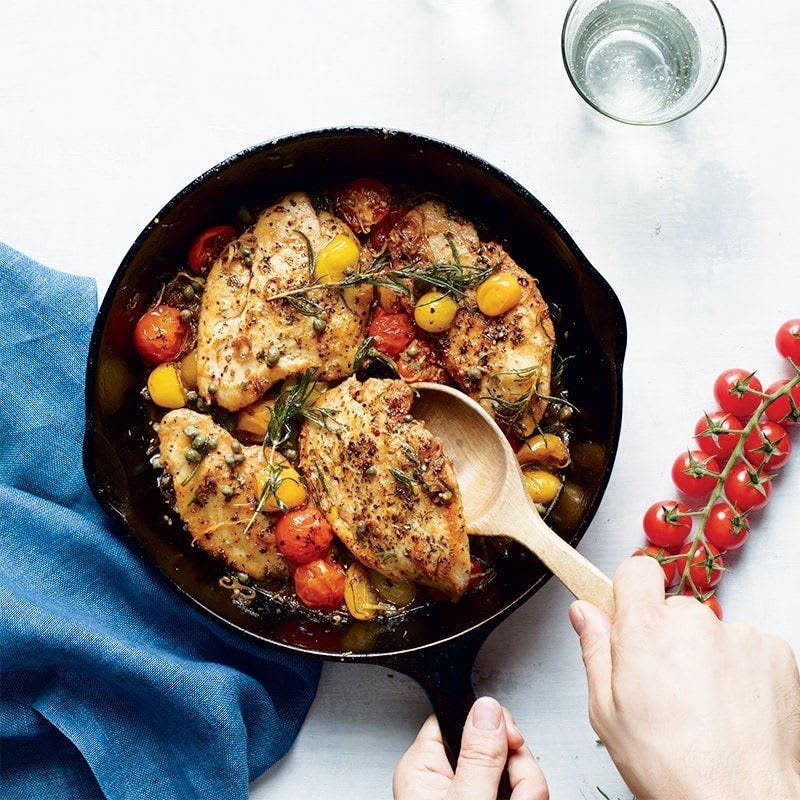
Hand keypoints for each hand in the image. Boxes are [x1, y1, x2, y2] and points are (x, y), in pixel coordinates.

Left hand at [393, 696, 547, 799]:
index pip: (462, 716)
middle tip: (518, 796)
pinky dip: (527, 798)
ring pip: (515, 768)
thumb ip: (478, 757)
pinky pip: (521, 789)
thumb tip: (488, 709)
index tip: (512, 743)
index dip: (494, 724)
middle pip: (496, 742)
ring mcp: (468, 793)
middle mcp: (444, 778)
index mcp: (423, 766)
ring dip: (527, 790)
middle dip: (518, 769)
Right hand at [570, 556, 799, 799]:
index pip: (635, 570)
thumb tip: (584, 613)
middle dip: (668, 636)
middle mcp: (694, 622)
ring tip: (705, 706)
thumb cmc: (673, 769)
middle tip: (667, 685)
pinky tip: (733, 707)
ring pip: (712, 631)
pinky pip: (748, 647)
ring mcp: (740, 635)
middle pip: (674, 608)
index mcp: (645, 630)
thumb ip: (594, 650)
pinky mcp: (777, 652)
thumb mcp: (607, 713)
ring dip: (706, 655)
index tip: (631, 614)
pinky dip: (741, 670)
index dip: (631, 592)